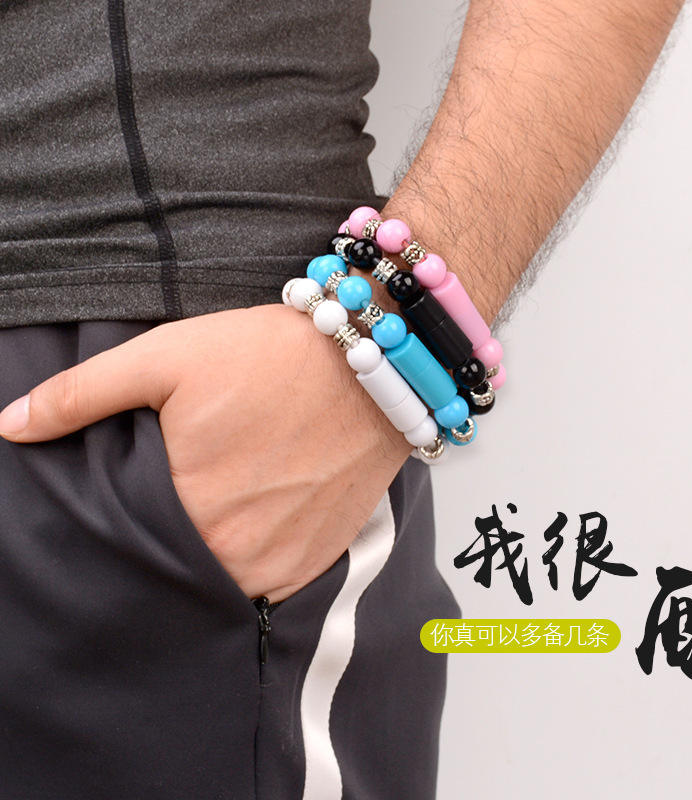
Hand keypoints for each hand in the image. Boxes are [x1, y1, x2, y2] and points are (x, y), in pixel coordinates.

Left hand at [0, 304, 413, 600]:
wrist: (373, 365)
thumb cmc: (273, 357)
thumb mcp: (166, 357)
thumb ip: (81, 394)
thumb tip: (12, 425)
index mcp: (186, 508)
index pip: (126, 542)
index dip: (127, 516)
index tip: (143, 490)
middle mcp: (235, 551)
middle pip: (176, 563)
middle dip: (170, 533)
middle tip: (187, 486)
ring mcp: (282, 563)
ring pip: (221, 578)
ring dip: (212, 550)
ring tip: (224, 498)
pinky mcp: (319, 561)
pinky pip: (269, 581)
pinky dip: (255, 555)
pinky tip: (260, 511)